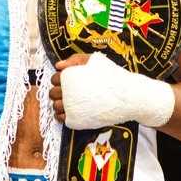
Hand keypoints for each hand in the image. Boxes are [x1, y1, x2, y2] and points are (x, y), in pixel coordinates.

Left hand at [50, 52, 174, 129]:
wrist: (127, 96)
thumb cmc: (112, 76)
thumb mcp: (94, 60)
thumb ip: (74, 60)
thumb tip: (58, 66)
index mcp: (68, 76)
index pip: (54, 78)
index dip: (61, 80)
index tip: (71, 82)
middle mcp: (66, 92)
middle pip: (52, 93)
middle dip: (59, 91)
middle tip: (72, 92)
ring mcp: (70, 108)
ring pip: (55, 107)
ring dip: (60, 104)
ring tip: (72, 102)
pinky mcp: (76, 121)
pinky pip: (61, 119)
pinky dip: (63, 116)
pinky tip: (73, 111)